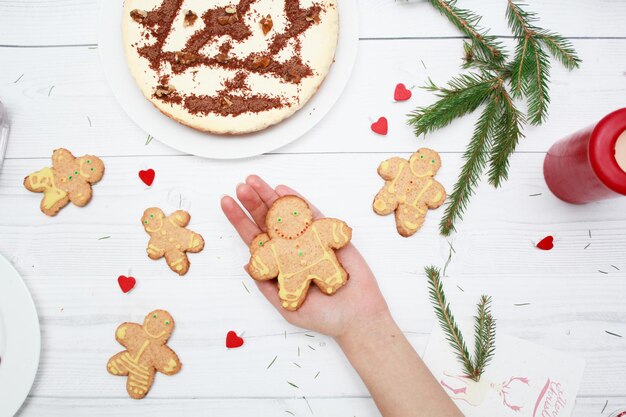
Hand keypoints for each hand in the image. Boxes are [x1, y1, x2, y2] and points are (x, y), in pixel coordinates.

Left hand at [221, 175, 389, 337]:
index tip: (226, 202)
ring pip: (286, 214)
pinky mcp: (329, 235)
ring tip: (254, 182)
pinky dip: (298, 202)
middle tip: (240, 186)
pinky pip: (312, 215)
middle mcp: (291, 249)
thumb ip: (267, 286)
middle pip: (268, 221)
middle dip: (253, 203)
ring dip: (270, 197)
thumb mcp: (287, 305)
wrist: (357, 318)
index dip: (240, 221)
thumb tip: (246, 264)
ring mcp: (309, 240)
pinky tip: (283, 190)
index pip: (255, 238)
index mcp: (278, 265)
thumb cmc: (323, 317)